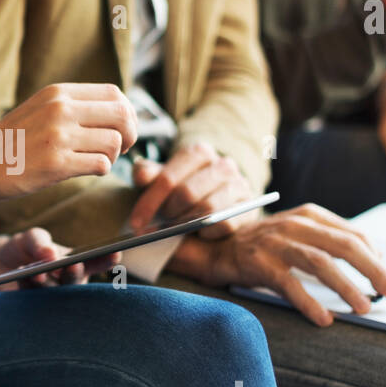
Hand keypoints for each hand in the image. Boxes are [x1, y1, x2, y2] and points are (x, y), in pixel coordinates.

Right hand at [0, 84, 137, 205]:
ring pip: (115, 142)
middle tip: (119, 148)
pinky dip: (100, 170)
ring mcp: (59, 136)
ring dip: (112, 156)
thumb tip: (116, 112)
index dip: (126, 113)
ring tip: (93, 160)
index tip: (120, 129)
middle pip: (122, 115)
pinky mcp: (56, 164)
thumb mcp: (39, 109)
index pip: (115, 94)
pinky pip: (101, 165)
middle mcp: (61, 109)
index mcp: (58, 93)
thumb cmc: (9, 142)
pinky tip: (83, 170)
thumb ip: (71, 106)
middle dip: (130, 134)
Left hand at [0, 228, 120, 290]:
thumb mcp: (31, 237)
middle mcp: (67, 283)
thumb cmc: (22, 250)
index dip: (106, 259)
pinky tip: (22, 275)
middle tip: (72, 265)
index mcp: (76, 264)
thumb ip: (40, 241)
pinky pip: (32, 298)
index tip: (116, 253)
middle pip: (76, 281)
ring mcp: (50, 297)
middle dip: (75, 273)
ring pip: (55, 293)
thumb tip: (51, 254)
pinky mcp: (30, 306)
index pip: (94, 262)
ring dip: (47, 282)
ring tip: (38, 273)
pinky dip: (27, 286)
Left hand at [128, 142, 257, 239]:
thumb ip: (148, 174)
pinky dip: (208, 232)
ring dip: (186, 224)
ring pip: (207, 209)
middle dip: (168, 214)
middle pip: (187, 194)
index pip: (168, 178)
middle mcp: (223, 164)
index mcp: (198, 153)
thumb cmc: (183, 187)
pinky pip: (225, 224)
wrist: (218, 196)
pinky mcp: (249, 206)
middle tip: (157, 227)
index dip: (149, 202)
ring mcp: (239, 184)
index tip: (136, 223)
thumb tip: (142, 176)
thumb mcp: (163, 178)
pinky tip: (198, 234)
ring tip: (175, 230)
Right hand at [169, 204, 385, 326]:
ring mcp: (275, 243)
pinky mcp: (258, 264)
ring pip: (321, 263)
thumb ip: (330, 241)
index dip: (376, 258)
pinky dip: (309, 303)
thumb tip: (375, 260)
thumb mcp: (297, 233)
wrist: (215, 247)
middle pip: (344, 246)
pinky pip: (289, 285)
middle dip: (373, 270)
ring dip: (347, 287)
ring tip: (364, 307)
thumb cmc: (263, 245)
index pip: (353, 234)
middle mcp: (294, 225)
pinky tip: (324, 318)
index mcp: (309, 215)